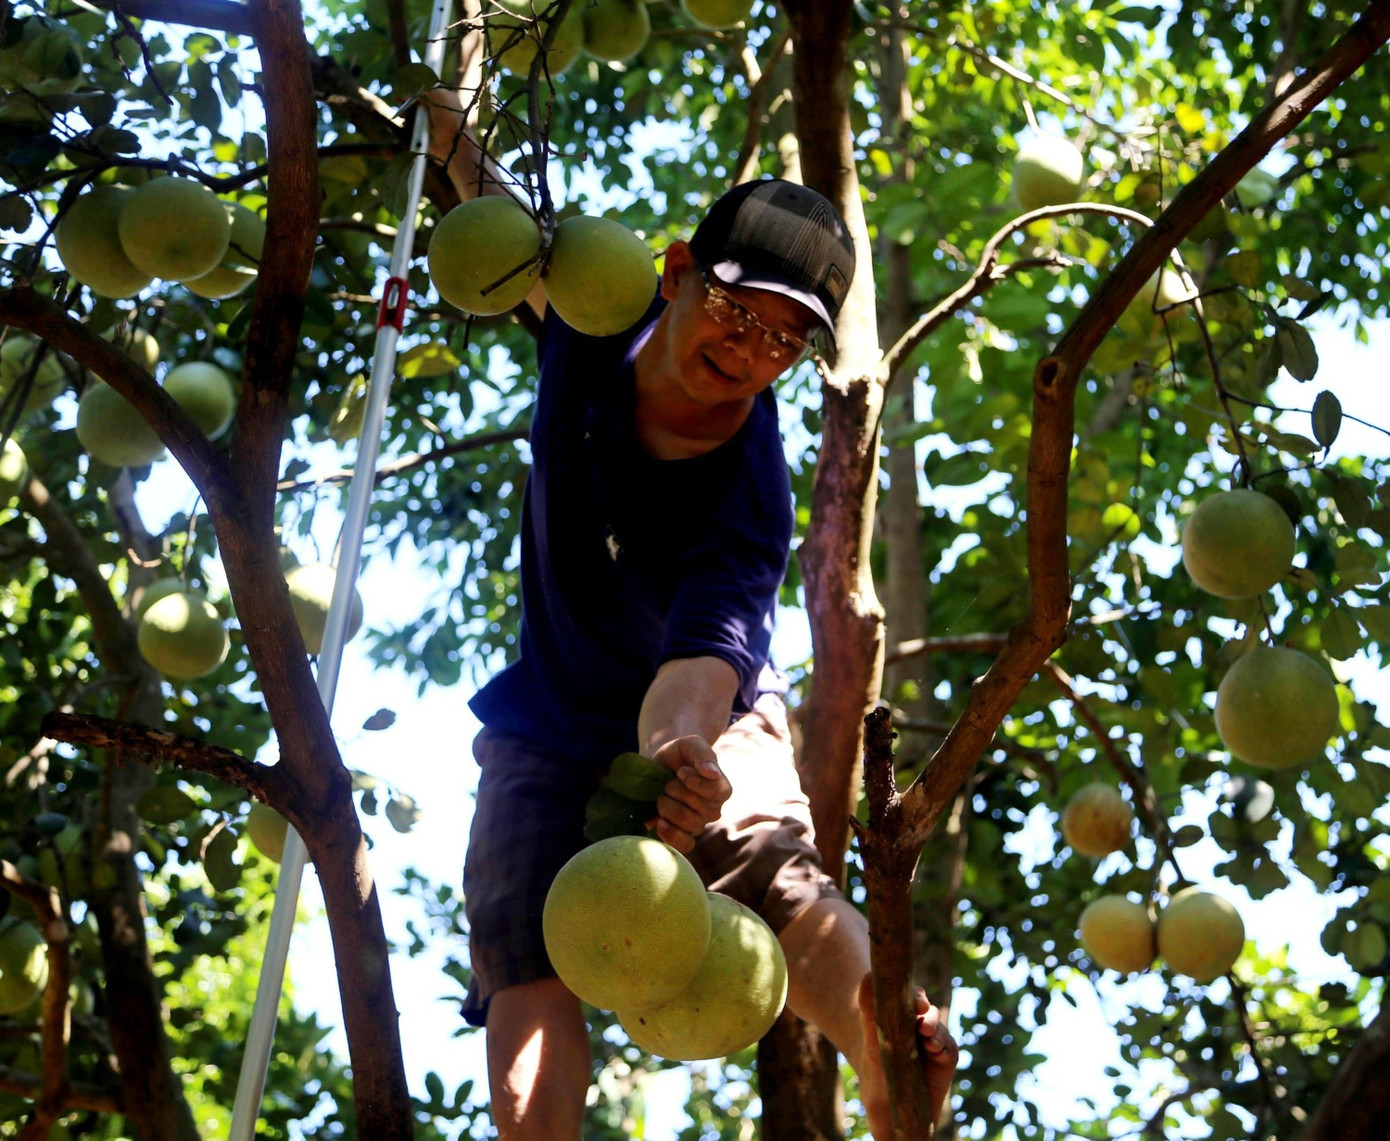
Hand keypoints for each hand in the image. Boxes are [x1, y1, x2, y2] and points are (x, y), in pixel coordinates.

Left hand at [647, 735, 731, 853]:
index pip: (717, 792)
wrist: (658, 765)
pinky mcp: (680, 835)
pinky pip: (684, 845)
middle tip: (668, 782)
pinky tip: (660, 822)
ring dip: (668, 806)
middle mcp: (713, 810)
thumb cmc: (678, 754)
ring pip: (688, 824)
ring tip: (661, 796)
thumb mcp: (691, 744)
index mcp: (722, 789)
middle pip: (699, 809)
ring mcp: (697, 824)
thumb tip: (711, 773)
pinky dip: (670, 835)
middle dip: (676, 791)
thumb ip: (703, 754)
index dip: (695, 782)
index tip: (681, 771)